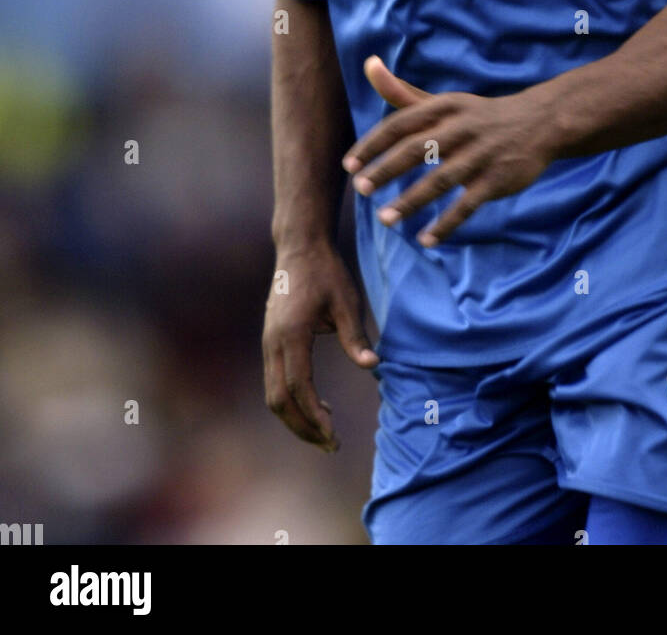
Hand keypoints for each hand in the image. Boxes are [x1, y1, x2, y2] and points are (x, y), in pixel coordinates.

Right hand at [262, 243, 378, 451]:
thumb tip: (373, 366)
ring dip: (296, 418)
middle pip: (279, 400)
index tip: (334, 436)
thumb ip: (356, 336)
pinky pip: (275, 381)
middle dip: (303, 427)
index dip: (314, 416)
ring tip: (325, 432)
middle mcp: (273, 342)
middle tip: (332, 445)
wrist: (299, 246)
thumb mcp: (347, 301)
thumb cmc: (326, 271)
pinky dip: (292, 400)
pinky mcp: (270, 341)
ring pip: (273, 393)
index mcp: (291, 334)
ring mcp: (268, 342)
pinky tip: (317, 405)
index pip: (299, 387)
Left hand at [342, 56, 560, 244]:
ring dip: (410, 200)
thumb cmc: (477, 115)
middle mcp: (461, 128)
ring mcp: (480, 155)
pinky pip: (467, 205)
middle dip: (386, 169)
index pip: (400, 124)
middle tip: (360, 188)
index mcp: (444, 107)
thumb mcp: (443, 102)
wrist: (540, 121)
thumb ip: (402, 92)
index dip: (373, 144)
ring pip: (440, 180)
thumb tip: (368, 65)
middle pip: (417, 149)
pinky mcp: (497, 179)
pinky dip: (446, 223)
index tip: (349, 164)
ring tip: (384, 219)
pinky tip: (425, 239)